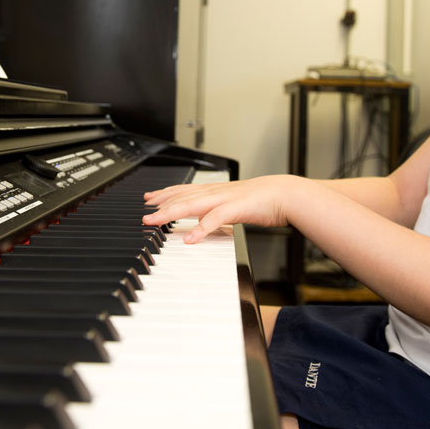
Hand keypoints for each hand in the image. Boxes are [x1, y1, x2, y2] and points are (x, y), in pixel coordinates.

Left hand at [142, 175, 300, 242]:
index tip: (149, 199)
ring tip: (154, 222)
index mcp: (216, 191)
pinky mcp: (237, 208)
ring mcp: (225, 198)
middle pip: (182, 197)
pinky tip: (190, 238)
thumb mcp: (235, 204)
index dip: (165, 194)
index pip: (185, 191)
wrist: (286, 194)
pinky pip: (215, 218)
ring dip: (171, 213)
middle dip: (160, 205)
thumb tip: (206, 221)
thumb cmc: (263, 201)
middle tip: (144, 213)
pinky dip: (201, 228)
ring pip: (192, 204)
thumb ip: (219, 211)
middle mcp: (216, 192)